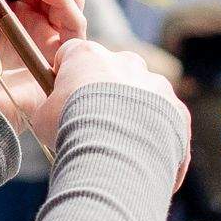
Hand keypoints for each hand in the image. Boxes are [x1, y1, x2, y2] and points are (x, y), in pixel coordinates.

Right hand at [28, 36, 191, 184]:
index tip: (62, 98)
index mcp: (88, 56)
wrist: (115, 150)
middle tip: (94, 128)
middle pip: (113, 74)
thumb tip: (53, 115)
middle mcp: (126, 62)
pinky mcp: (178, 111)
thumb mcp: (43, 118)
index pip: (72, 54)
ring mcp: (157, 85)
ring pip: (143, 99)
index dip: (65, 75)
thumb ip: (50, 107)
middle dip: (105, 97)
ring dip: (134, 118)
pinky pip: (167, 126)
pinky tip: (143, 166)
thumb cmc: (71, 129)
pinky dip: (157, 143)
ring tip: (121, 150)